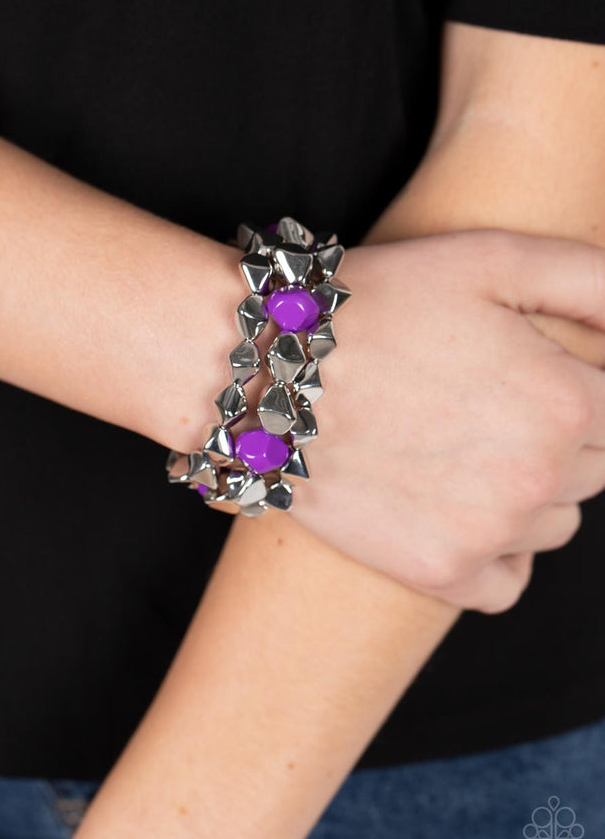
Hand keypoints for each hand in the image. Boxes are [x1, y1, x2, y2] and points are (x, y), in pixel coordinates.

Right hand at [284, 228, 604, 611]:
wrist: (266, 372)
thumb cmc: (377, 305)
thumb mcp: (494, 258)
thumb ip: (594, 283)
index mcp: (569, 402)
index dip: (576, 383)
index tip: (524, 372)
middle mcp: (541, 478)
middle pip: (594, 467)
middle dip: (559, 433)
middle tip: (484, 398)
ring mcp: (489, 533)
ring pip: (555, 521)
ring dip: (529, 489)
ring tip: (461, 444)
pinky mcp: (439, 572)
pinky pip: (509, 580)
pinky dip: (498, 551)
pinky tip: (461, 508)